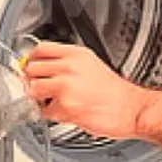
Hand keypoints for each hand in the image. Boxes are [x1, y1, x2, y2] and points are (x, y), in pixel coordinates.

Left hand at [22, 41, 149, 139]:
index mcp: (76, 54)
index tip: (31, 65)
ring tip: (51, 99)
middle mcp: (69, 67)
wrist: (130, 108)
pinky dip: (51, 114)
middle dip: (33, 78)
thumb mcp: (92, 63)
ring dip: (38, 97)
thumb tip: (44, 65)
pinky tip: (64, 110)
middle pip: (31, 67)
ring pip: (33, 88)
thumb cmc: (115, 90)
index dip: (32, 58)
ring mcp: (65, 87)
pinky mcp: (65, 107)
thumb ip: (68, 61)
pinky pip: (44, 111)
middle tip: (40, 85)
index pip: (40, 49)